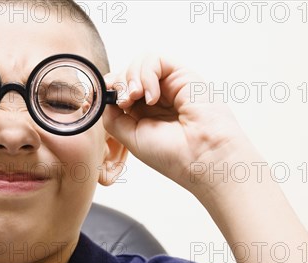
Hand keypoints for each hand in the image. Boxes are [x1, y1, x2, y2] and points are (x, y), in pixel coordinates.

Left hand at [103, 55, 254, 195]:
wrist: (203, 158)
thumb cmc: (173, 155)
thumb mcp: (130, 138)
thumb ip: (113, 118)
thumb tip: (104, 98)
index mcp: (145, 114)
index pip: (120, 90)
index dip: (110, 91)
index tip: (108, 102)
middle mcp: (158, 98)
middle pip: (127, 74)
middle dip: (119, 84)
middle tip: (124, 103)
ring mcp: (170, 86)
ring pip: (139, 63)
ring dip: (131, 78)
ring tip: (136, 98)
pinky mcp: (182, 75)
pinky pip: (155, 60)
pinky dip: (146, 75)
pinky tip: (152, 96)